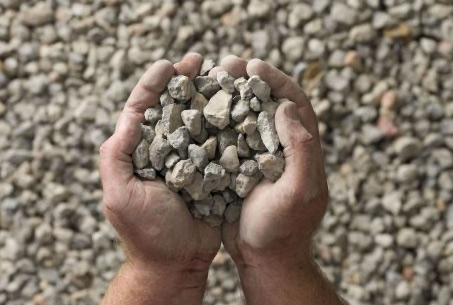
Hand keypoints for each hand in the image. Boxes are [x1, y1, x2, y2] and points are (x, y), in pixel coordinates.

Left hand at [99, 53, 220, 304]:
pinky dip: (228, 123)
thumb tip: (130, 116)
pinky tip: (239, 106)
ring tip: (222, 75)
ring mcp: (189, 159)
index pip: (143, 109)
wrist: (178, 262)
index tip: (169, 65)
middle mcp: (164, 150)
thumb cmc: (145, 232)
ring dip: (208, 96)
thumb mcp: (120, 193)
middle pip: (173, 107)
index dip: (155, 84)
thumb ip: (117, 155)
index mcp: (139, 152)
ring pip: (199, 120)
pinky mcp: (211, 171)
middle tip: (200, 60)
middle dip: (185, 81)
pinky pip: (220, 142)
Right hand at [212, 56, 344, 304]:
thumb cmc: (282, 229)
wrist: (262, 257)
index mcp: (302, 149)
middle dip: (249, 80)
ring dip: (230, 96)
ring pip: (245, 117)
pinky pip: (226, 137)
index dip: (276, 80)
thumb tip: (287, 108)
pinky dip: (215, 121)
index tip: (254, 65)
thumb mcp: (298, 192)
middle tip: (226, 63)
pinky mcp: (238, 166)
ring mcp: (258, 156)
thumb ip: (300, 150)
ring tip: (209, 78)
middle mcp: (281, 147)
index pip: (294, 103)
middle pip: (267, 103)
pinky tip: (198, 110)